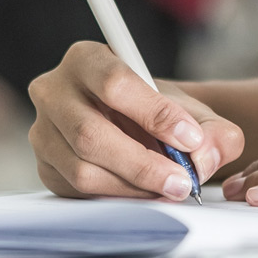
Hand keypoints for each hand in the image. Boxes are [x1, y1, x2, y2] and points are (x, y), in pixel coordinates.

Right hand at [29, 41, 243, 199]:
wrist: (137, 128)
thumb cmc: (158, 112)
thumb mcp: (192, 111)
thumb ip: (213, 129)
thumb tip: (206, 154)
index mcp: (87, 59)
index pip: (115, 83)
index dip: (155, 114)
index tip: (190, 138)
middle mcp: (54, 92)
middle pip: (90, 133)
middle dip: (143, 164)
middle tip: (182, 180)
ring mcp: (43, 131)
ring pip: (82, 168)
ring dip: (132, 186)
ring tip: (170, 189)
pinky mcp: (46, 167)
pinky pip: (77, 191)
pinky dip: (118, 197)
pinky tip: (146, 194)